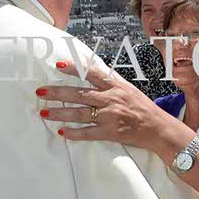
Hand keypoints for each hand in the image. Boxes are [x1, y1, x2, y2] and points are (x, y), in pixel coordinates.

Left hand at [36, 61, 186, 150]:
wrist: (158, 127)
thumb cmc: (143, 107)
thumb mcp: (128, 88)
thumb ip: (110, 81)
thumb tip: (93, 70)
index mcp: (115, 86)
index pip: (91, 74)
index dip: (74, 69)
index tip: (58, 65)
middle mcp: (111, 99)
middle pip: (79, 94)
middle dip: (57, 93)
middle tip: (40, 91)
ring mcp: (110, 116)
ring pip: (79, 113)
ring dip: (60, 113)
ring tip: (44, 112)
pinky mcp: (110, 132)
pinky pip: (88, 133)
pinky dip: (74, 133)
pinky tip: (61, 132)